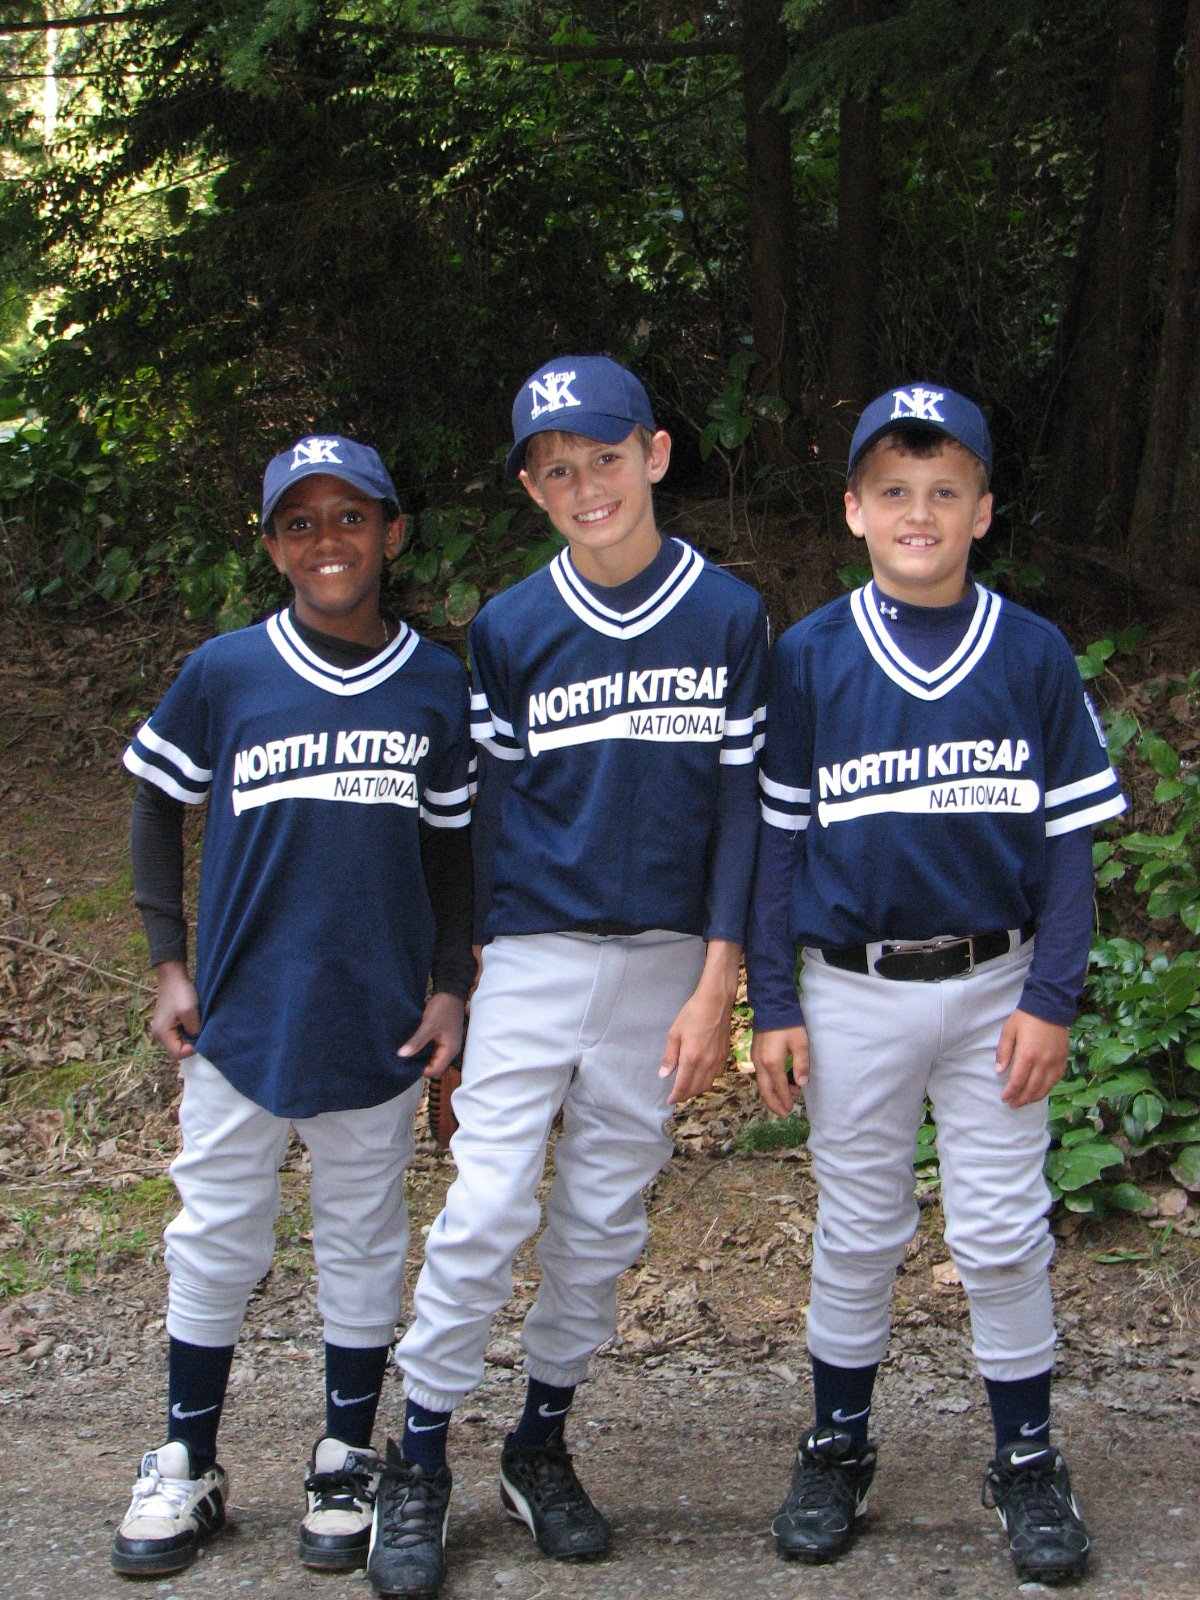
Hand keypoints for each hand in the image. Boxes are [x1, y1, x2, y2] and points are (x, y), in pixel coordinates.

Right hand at [151, 960, 200, 1061]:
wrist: (173, 976)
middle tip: (201, 1033)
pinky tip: (194, 1023)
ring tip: (197, 1027)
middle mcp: (159, 1034)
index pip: (177, 1054)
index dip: (190, 1050)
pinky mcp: (167, 1023)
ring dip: (189, 1038)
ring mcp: (162, 1029)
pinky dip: (187, 1032)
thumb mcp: (189, 1012)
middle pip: (177, 1050)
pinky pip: (178, 1034)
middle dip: (190, 1045)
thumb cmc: (180, 993)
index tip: (201, 1038)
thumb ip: (194, 1030)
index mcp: (161, 1034)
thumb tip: (197, 1040)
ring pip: (179, 1042)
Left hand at [399, 991, 465, 1078]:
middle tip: (404, 1061)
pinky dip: (423, 1050)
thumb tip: (402, 1055)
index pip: (435, 1071)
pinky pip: (433, 1050)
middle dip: (420, 1065)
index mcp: (450, 1050)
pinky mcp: (443, 1038)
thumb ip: (416, 1041)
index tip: (405, 1065)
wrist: (451, 991)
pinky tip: (413, 1046)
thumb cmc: (442, 1008)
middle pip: (435, 1067)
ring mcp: (447, 1044)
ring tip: (407, 1054)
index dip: (421, 1071)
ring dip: (421, 1058)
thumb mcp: (428, 1025)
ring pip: (433, 1058)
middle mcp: (450, 1050)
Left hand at [659, 939, 739, 1105]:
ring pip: (708, 1084)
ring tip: (687, 1088)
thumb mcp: (675, 1033)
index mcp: (692, 1058)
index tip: (669, 1100)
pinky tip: (701, 1076)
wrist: (716, 1002)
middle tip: (677, 1095)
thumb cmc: (692, 1014)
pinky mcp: (725, 1055)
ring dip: (697, 1090)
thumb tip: (664, 1075)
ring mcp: (718, 1060)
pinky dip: (708, 1081)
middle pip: (696, 1089)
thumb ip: (670, 1056)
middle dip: (686, 1095)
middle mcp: (707, 1063)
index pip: (683, 1085)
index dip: (676, 1096)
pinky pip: (716, 1075)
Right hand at [751, 1026, 807, 1115]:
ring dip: (772, 1093)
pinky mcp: (755, 1053)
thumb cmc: (789, 1025)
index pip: (779, 1088)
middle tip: (784, 1113)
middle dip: (774, 1104)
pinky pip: (760, 1075)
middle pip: (765, 1091)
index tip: (791, 1110)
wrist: (772, 1007)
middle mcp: (760, 1063)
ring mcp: (755, 1058)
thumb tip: (801, 1084)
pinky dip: (768, 1083)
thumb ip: (801, 1065)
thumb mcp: (801, 1044)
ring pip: (761, 1083)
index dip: (785, 1100)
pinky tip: (778, 1082)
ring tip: (787, 1097)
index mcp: (772, 1063)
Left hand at [995, 1008, 1069, 1107]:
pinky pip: (1056, 1080)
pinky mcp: (1063, 1060)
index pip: (1018, 1081)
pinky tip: (1040, 1091)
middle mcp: (1043, 1061)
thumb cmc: (1026, 1018)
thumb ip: (1003, 1052)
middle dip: (1021, 1099)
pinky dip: (1048, 1088)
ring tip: (1025, 1101)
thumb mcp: (1008, 1031)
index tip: (1004, 1099)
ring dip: (1034, 1097)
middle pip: (1032, 1088)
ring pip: (1046, 1087)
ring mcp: (1055, 1062)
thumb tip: (998, 1072)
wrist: (1050, 1006)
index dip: (1010, 1093)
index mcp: (1027, 1054)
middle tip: (1013, 1104)